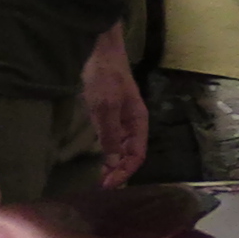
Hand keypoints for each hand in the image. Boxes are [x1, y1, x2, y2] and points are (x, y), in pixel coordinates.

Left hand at [79, 26, 144, 188]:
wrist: (100, 52)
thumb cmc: (106, 77)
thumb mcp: (105, 108)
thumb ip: (110, 135)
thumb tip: (113, 163)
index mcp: (138, 121)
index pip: (137, 154)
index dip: (125, 171)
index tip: (108, 185)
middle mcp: (133, 122)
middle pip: (132, 153)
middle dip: (120, 170)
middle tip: (102, 185)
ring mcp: (122, 118)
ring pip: (122, 148)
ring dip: (114, 163)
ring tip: (101, 177)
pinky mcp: (110, 114)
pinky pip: (113, 139)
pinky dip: (108, 152)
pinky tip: (100, 159)